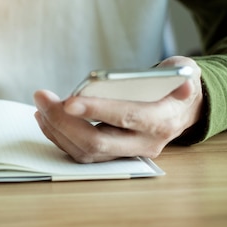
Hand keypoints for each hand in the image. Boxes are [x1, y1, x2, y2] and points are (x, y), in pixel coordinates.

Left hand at [33, 56, 203, 162]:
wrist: (182, 110)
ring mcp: (126, 152)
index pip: (127, 118)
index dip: (97, 110)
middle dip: (63, 121)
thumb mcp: (186, 72)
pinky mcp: (111, 155)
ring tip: (40, 104)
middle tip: (41, 97)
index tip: (69, 100)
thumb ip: (182, 76)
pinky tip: (45, 115)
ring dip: (56, 128)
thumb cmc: (176, 85)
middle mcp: (144, 143)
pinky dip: (58, 135)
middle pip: (98, 142)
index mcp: (162, 121)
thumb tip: (182, 83)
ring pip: (85, 151)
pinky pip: (80, 152)